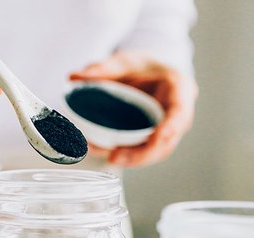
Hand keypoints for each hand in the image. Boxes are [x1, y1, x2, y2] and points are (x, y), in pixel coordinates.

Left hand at [70, 51, 197, 167]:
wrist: (149, 72)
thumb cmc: (144, 65)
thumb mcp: (124, 60)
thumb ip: (103, 69)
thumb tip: (74, 77)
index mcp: (178, 90)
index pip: (179, 112)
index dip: (170, 127)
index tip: (158, 137)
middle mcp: (176, 115)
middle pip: (166, 142)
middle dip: (142, 154)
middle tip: (115, 157)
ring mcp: (167, 130)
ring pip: (155, 152)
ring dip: (133, 160)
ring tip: (109, 158)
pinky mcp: (154, 140)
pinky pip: (144, 152)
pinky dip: (126, 156)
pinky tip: (105, 153)